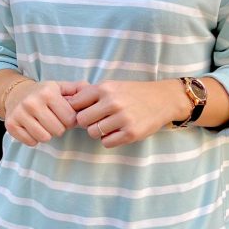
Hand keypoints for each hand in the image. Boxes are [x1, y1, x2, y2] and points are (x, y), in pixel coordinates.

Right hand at [4, 80, 81, 145]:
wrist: (16, 93)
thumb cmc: (44, 93)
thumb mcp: (61, 87)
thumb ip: (79, 88)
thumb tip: (93, 90)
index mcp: (48, 92)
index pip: (70, 119)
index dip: (70, 121)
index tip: (65, 116)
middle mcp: (32, 102)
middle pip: (58, 131)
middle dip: (59, 128)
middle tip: (54, 120)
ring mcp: (20, 113)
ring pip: (44, 138)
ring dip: (47, 134)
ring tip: (44, 124)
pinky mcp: (11, 124)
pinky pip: (31, 142)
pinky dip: (34, 138)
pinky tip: (33, 128)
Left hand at [67, 80, 188, 147]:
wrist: (163, 99)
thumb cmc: (133, 92)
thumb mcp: (112, 86)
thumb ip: (91, 94)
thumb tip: (65, 104)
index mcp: (105, 88)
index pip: (76, 103)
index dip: (77, 109)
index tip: (84, 111)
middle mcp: (112, 102)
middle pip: (81, 121)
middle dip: (87, 122)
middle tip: (97, 119)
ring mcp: (122, 118)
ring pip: (93, 133)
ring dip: (98, 131)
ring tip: (110, 124)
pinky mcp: (131, 133)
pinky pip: (106, 143)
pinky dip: (109, 139)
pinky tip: (118, 131)